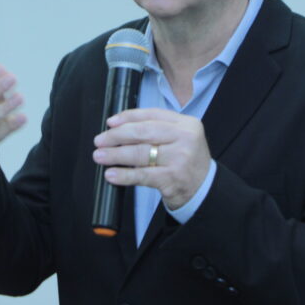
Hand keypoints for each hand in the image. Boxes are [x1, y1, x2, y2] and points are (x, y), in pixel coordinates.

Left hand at [92, 108, 210, 209]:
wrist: (204, 189)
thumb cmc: (185, 160)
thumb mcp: (178, 138)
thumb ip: (155, 129)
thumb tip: (117, 125)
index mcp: (186, 124)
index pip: (151, 115)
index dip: (128, 117)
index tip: (110, 122)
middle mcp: (185, 138)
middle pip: (143, 132)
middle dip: (117, 136)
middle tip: (100, 140)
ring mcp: (180, 158)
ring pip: (140, 153)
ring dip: (115, 155)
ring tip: (100, 156)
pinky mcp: (173, 178)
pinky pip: (143, 175)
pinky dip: (124, 175)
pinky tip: (112, 174)